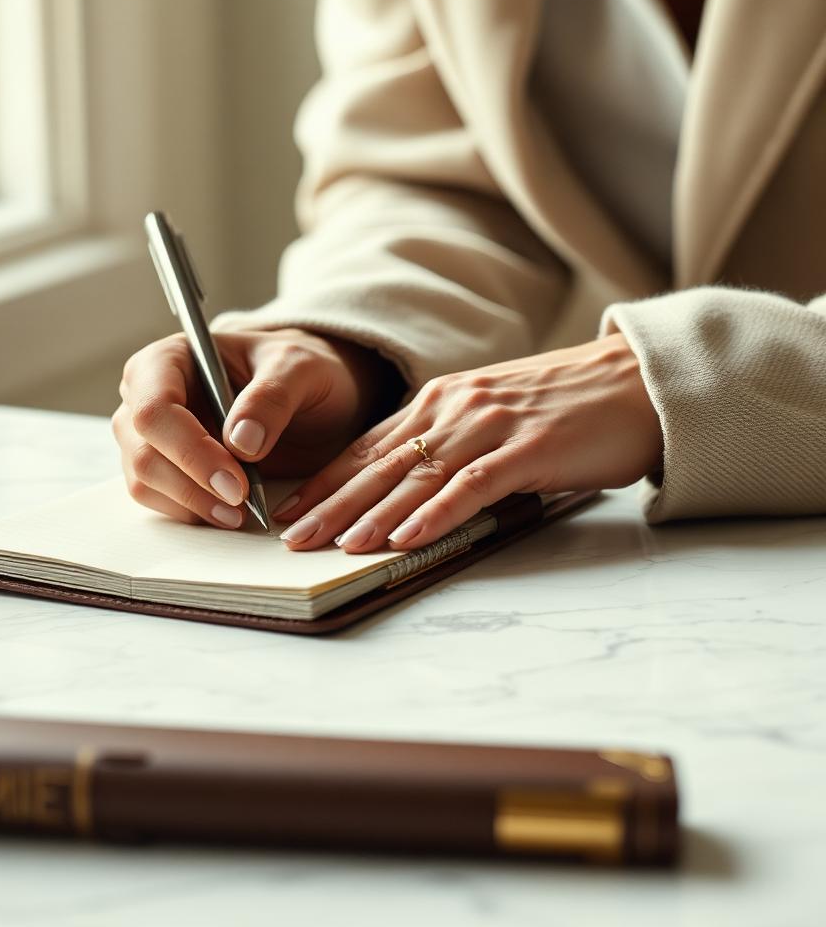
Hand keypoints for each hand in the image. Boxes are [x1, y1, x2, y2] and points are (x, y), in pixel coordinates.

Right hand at [112, 327, 400, 527]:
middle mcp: (145, 394)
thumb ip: (272, 396)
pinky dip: (191, 512)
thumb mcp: (299, 368)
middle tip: (243, 503)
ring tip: (239, 513)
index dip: (190, 450)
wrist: (304, 394)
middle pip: (144, 451)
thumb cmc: (293, 368)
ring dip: (191, 504)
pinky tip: (228, 510)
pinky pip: (157, 499)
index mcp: (168, 358)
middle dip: (193, 484)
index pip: (154, 409)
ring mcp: (147, 434)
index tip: (235, 481)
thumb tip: (241, 442)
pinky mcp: (158, 466)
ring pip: (144, 481)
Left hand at [273, 334, 663, 551]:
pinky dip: (435, 514)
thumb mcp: (495, 415)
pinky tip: (404, 538)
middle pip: (380, 463)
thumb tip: (411, 490)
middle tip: (290, 537)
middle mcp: (455, 408)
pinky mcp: (527, 450)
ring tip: (334, 546)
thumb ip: (452, 443)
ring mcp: (489, 426)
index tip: (290, 509)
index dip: (326, 479)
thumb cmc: (568, 405)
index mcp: (443, 400)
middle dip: (331, 503)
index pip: (369, 445)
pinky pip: (470, 486)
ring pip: (416, 476)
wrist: (636, 380)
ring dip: (371, 514)